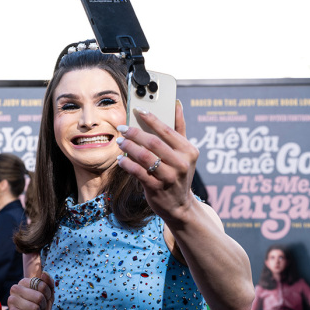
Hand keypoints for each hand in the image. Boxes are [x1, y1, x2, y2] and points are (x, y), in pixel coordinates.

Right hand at [7, 272, 53, 309]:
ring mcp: (11, 300)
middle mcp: (15, 288)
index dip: (47, 294)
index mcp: (23, 282)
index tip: (43, 300)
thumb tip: (44, 273)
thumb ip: (49, 284)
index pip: (41, 284)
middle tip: (36, 309)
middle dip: (42, 305)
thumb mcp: (48, 298)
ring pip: (35, 307)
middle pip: (39, 296)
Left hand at [116, 100, 199, 227]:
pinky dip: (127, 164)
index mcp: (189, 151)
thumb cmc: (179, 174)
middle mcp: (181, 164)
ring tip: (120, 142)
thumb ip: (180, 128)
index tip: (137, 109)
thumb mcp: (185, 153)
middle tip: (122, 128)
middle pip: (153, 143)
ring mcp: (169, 177)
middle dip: (135, 133)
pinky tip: (120, 159)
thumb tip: (176, 104)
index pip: (167, 130)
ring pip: (144, 157)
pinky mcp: (157, 188)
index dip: (151, 118)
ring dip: (129, 147)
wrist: (179, 205)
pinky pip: (137, 172)